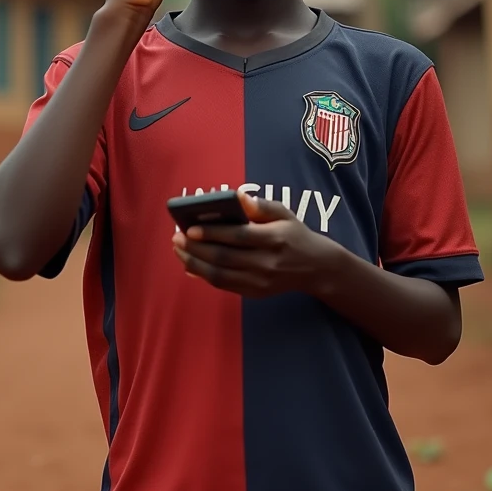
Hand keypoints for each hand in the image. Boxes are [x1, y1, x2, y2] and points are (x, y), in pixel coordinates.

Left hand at [172, 192, 329, 297]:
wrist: (315, 268)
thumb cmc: (295, 234)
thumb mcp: (284, 214)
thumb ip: (260, 206)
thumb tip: (236, 197)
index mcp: (275, 239)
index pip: (238, 236)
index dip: (212, 233)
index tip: (190, 228)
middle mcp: (267, 263)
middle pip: (224, 257)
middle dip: (196, 249)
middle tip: (176, 239)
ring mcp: (260, 281)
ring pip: (220, 275)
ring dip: (195, 264)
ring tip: (179, 251)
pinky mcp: (255, 293)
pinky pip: (225, 286)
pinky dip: (204, 276)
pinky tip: (191, 265)